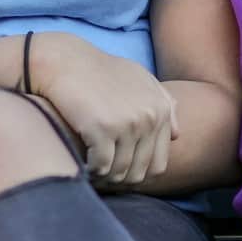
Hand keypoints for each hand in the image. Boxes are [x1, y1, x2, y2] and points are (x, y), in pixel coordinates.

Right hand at [29, 34, 177, 187]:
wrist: (66, 61)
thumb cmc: (100, 71)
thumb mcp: (140, 78)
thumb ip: (163, 103)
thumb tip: (176, 135)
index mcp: (161, 109)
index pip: (158, 164)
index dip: (138, 174)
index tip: (120, 171)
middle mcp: (149, 117)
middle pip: (139, 172)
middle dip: (121, 179)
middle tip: (103, 175)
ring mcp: (127, 124)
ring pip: (119, 173)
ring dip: (104, 178)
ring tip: (92, 172)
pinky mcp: (103, 129)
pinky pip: (101, 167)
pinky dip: (91, 171)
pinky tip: (83, 164)